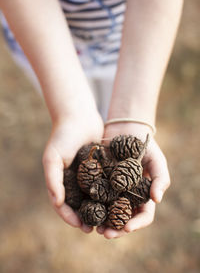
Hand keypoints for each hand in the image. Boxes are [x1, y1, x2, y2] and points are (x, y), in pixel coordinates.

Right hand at [42, 108, 103, 232]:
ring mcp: (89, 175)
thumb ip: (52, 179)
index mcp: (61, 182)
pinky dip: (111, 194)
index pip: (64, 206)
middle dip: (88, 218)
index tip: (81, 226)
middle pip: (81, 205)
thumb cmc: (62, 136)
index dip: (71, 218)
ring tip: (111, 220)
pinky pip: (106, 184)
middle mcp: (75, 181)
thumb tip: (58, 203)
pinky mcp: (102, 168)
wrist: (79, 117)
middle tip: (98, 229)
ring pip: (95, 197)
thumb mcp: (52, 157)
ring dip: (101, 210)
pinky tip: (120, 201)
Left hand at [96, 122, 169, 238]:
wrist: (125, 129)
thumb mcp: (156, 160)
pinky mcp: (98, 181)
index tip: (126, 228)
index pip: (143, 215)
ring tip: (92, 226)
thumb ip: (160, 178)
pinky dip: (90, 204)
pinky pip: (94, 196)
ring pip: (106, 211)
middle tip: (104, 233)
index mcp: (142, 195)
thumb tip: (158, 200)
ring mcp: (112, 190)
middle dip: (114, 228)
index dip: (136, 224)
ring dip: (100, 221)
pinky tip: (83, 209)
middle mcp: (127, 196)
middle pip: (122, 218)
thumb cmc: (144, 145)